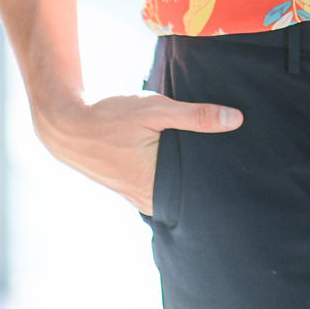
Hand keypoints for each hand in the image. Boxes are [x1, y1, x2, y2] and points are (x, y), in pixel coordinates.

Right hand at [35, 91, 242, 211]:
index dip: (221, 184)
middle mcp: (147, 199)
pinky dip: (172, 175)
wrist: (66, 122)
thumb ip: (196, 116)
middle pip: (189, 194)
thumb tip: (235, 119)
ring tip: (215, 161)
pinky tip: (184, 159)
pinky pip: (160, 186)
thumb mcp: (155, 110)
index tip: (243, 173)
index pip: (201, 196)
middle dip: (209, 181)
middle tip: (237, 165)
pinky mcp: (131, 187)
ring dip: (189, 177)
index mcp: (156, 187)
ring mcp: (137, 195)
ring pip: (175, 190)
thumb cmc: (109, 115)